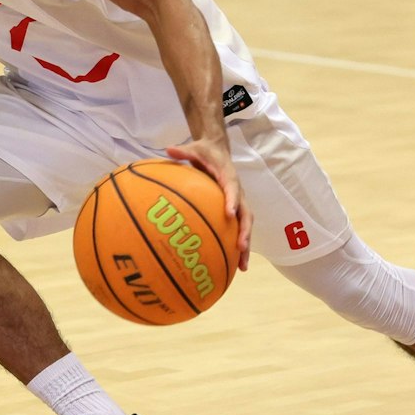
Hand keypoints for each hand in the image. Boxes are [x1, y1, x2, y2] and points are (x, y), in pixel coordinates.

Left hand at [165, 138, 253, 270]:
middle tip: (241, 247)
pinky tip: (233, 264)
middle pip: (246, 213)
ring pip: (246, 225)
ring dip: (246, 244)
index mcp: (228, 176)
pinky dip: (238, 245)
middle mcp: (238, 190)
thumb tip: (168, 149)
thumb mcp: (194, 148)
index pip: (233, 189)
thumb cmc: (205, 151)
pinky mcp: (235, 208)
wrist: (218, 149)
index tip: (229, 214)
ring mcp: (238, 201)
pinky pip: (239, 227)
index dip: (232, 201)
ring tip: (242, 267)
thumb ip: (183, 151)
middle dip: (244, 231)